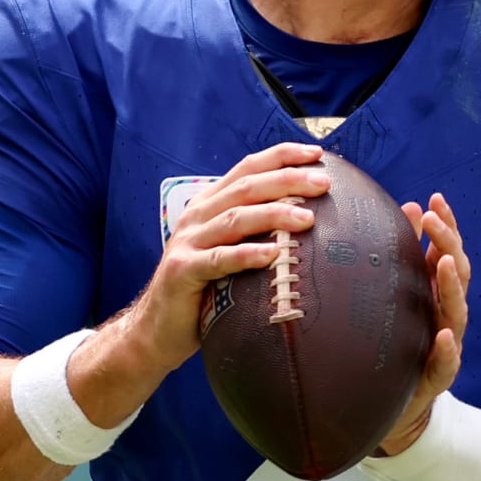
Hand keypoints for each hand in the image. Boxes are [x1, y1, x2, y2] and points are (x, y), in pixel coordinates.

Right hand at [132, 143, 330, 371]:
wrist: (158, 326)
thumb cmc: (204, 289)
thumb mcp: (229, 250)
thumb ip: (255, 231)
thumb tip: (310, 220)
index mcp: (211, 203)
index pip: (248, 167)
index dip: (281, 156)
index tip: (315, 154)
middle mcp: (198, 215)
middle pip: (247, 187)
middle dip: (287, 180)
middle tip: (322, 182)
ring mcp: (188, 241)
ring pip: (236, 218)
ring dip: (274, 214)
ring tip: (307, 218)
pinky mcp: (183, 270)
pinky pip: (219, 260)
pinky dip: (247, 254)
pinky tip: (273, 255)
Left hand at [376, 193, 469, 455]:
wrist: (394, 404)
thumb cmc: (396, 343)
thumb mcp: (400, 296)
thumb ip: (406, 254)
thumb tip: (409, 207)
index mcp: (437, 292)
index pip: (448, 252)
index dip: (446, 226)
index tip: (435, 199)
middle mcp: (447, 313)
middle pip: (457, 274)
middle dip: (448, 244)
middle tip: (434, 220)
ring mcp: (447, 343)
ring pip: (457, 311)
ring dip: (452, 285)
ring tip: (446, 263)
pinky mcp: (437, 375)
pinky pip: (447, 361)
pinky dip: (448, 347)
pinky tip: (445, 335)